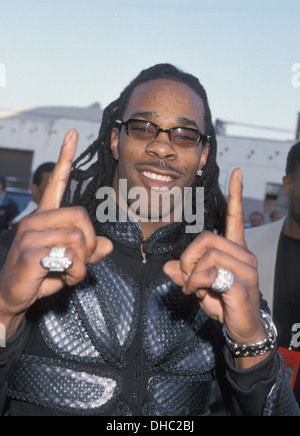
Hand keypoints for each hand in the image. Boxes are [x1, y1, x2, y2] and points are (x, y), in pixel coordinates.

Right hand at [0, 130, 112, 337]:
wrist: (12, 296)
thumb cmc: (40, 275)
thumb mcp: (69, 261)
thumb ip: (89, 251)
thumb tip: (107, 244)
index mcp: (44, 217)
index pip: (56, 183)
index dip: (66, 158)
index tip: (73, 133)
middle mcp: (36, 219)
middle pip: (81, 216)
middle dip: (89, 243)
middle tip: (80, 260)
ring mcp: (31, 233)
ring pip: (79, 237)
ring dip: (83, 262)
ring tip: (70, 272)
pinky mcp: (31, 251)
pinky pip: (71, 256)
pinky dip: (77, 272)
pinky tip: (64, 278)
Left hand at [164, 169, 266, 367]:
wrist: (243, 328)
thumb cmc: (223, 303)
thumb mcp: (200, 287)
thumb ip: (185, 274)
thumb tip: (167, 268)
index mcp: (234, 249)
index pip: (235, 217)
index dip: (235, 194)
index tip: (237, 172)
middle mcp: (243, 254)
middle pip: (206, 238)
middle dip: (188, 258)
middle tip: (187, 277)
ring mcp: (245, 267)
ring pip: (207, 255)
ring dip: (192, 274)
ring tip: (193, 288)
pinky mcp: (242, 282)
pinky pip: (210, 274)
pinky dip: (196, 284)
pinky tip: (198, 294)